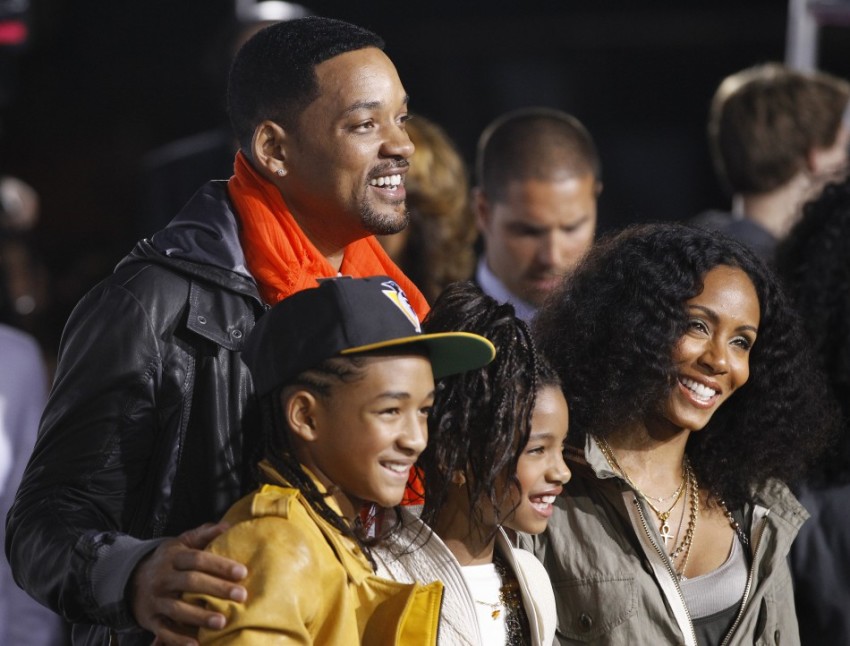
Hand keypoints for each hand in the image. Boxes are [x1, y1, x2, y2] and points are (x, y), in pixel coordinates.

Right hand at [130, 522, 247, 645]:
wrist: (131, 580)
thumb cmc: (168, 561)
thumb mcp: (181, 543)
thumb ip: (203, 534)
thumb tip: (227, 526)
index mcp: (173, 557)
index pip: (198, 559)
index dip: (220, 565)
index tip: (242, 572)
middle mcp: (163, 578)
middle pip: (191, 582)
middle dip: (217, 589)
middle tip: (242, 595)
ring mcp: (156, 600)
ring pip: (178, 609)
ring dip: (200, 616)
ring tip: (222, 622)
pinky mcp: (150, 620)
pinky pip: (163, 631)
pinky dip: (178, 640)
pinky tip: (196, 644)